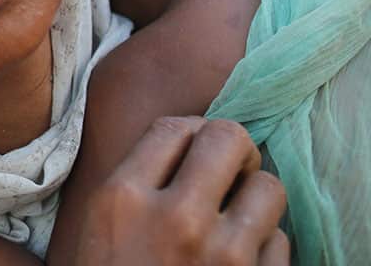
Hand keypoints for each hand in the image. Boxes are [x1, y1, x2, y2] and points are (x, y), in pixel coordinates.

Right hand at [76, 117, 288, 265]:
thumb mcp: (99, 230)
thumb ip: (135, 185)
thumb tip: (189, 142)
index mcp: (122, 199)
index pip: (175, 128)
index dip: (193, 133)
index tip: (195, 151)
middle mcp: (174, 218)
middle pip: (228, 139)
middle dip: (235, 151)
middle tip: (229, 171)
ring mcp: (222, 256)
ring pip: (269, 189)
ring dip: (257, 201)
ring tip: (238, 219)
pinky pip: (282, 242)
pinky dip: (266, 248)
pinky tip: (240, 261)